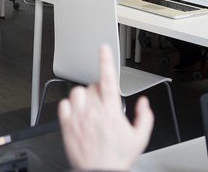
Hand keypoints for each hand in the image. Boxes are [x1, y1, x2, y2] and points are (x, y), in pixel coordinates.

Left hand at [58, 45, 152, 170]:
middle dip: (100, 91)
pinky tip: (77, 114)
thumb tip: (144, 103)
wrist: (98, 171)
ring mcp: (77, 117)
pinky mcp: (65, 124)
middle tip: (104, 104)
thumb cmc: (117, 157)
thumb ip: (144, 117)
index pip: (108, 79)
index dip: (106, 61)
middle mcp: (92, 111)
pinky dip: (69, 105)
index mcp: (111, 111)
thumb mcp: (140, 138)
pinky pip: (63, 104)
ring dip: (84, 96)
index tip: (104, 48)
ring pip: (77, 92)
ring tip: (90, 108)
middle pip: (93, 86)